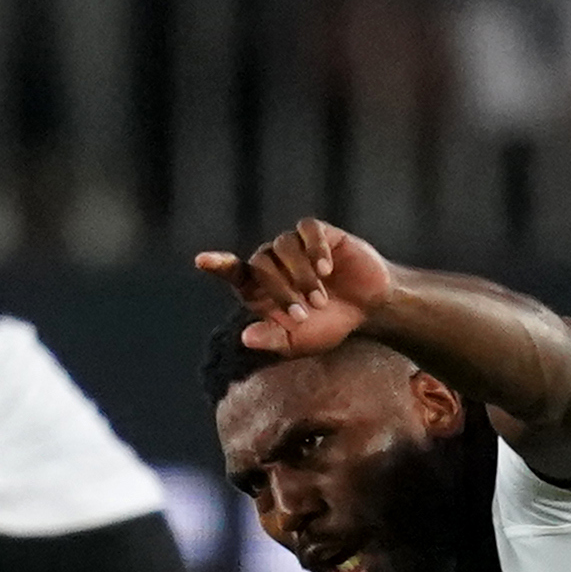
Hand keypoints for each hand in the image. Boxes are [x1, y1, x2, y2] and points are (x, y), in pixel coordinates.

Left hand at [196, 219, 395, 356]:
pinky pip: (307, 230)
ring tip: (320, 299)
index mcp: (261, 288)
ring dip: (301, 276)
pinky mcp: (319, 233)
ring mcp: (295, 245)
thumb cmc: (329, 324)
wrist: (370, 307)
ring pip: (284, 246)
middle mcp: (273, 262)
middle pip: (260, 264)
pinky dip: (315, 248)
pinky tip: (327, 267)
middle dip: (280, 290)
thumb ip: (274, 339)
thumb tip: (246, 337)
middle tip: (304, 314)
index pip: (233, 272)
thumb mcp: (301, 341)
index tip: (201, 260)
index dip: (218, 265)